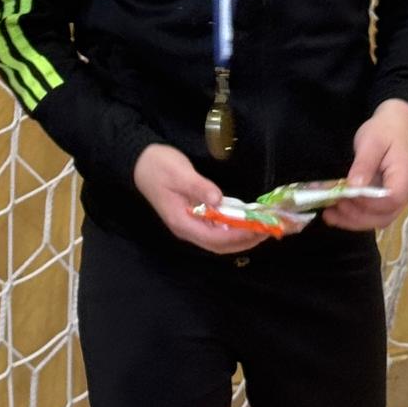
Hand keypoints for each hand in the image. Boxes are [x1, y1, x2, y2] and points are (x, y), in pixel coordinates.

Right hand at [133, 143, 284, 253]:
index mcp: (182, 222)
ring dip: (241, 236)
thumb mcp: (179, 173)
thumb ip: (199, 187)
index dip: (238, 237)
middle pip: (219, 244)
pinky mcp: (193, 216)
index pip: (215, 239)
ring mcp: (190, 223)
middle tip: (268, 231)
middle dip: (244, 241)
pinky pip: (216, 228)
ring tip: (262, 227)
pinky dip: (233, 227)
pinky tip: (246, 220)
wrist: (140, 161)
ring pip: (219, 239)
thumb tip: (218, 199)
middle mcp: (187, 228)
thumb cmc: (158, 166)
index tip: (259, 229)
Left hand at [324, 97, 407, 230]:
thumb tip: (355, 187)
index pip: (391, 200)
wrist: (391, 128)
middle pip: (383, 217)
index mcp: (404, 178)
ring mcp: (392, 201)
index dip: (369, 203)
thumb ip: (364, 164)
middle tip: (333, 205)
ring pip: (375, 221)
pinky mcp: (381, 202)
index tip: (348, 194)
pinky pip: (369, 216)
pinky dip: (350, 218)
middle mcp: (402, 195)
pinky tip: (332, 214)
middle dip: (356, 216)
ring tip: (328, 213)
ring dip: (351, 221)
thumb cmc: (383, 133)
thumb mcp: (371, 142)